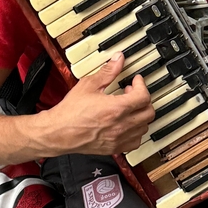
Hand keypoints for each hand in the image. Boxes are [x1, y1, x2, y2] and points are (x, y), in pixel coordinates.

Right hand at [36, 52, 154, 156]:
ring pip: (144, 127)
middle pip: (149, 112)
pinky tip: (127, 124)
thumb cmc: (70, 111)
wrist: (59, 132)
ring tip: (129, 107)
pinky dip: (136, 132)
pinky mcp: (115, 148)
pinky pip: (136, 141)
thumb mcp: (89, 85)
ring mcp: (119, 138)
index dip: (142, 85)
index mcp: (117, 108)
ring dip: (141, 115)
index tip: (136, 81)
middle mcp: (121, 125)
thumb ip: (107, 71)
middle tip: (132, 92)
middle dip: (144, 99)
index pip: (144, 96)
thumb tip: (118, 60)